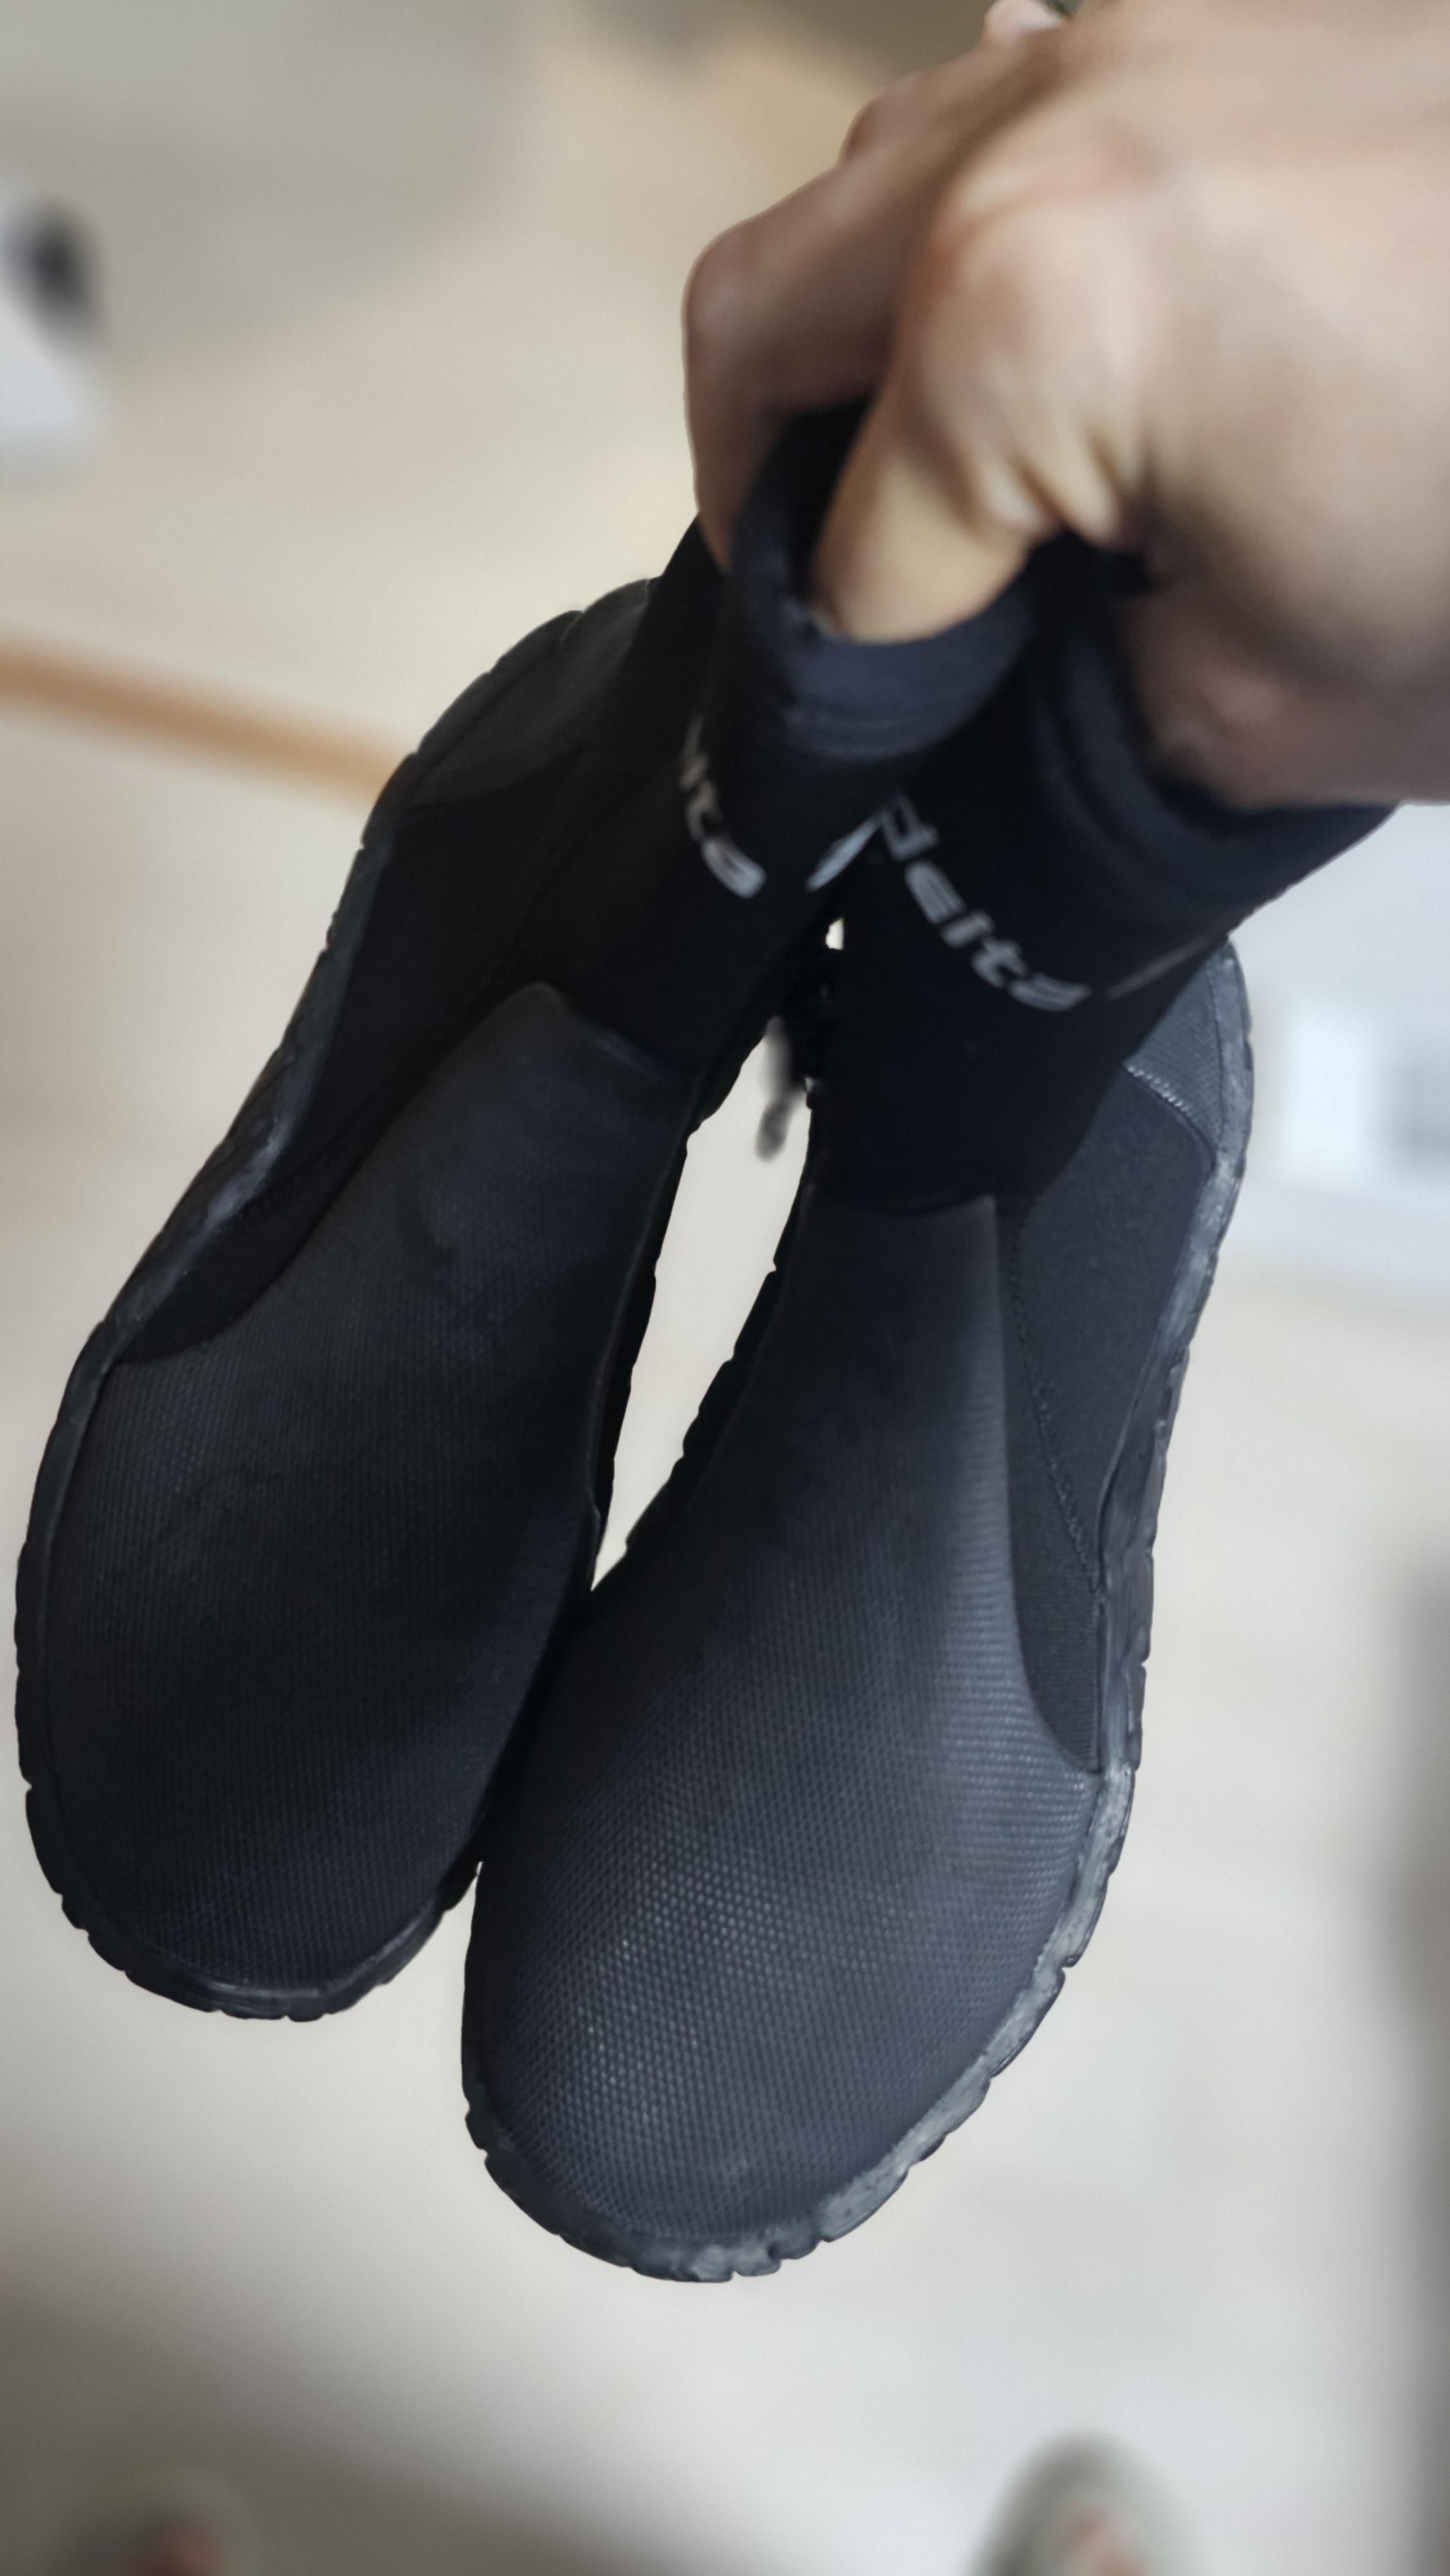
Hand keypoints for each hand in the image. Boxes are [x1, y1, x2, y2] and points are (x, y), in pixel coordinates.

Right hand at [684, 0, 1449, 806]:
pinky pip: (1033, 90)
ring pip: (878, 171)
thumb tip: (1013, 667)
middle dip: (764, 480)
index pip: (848, 559)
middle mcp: (1050, 125)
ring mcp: (1154, 25)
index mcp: (1027, 319)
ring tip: (935, 468)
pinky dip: (988, 219)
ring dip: (860, 327)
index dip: (849, 701)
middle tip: (823, 604)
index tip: (874, 772)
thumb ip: (1076, 694)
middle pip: (771, 309)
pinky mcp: (1257, 2)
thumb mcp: (1270, 710)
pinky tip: (1061, 317)